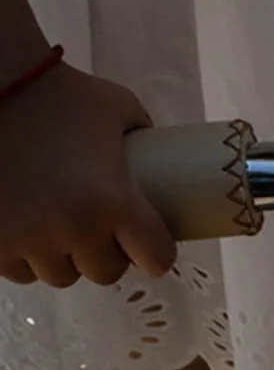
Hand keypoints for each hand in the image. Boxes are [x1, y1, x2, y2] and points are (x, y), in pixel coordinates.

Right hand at [0, 63, 175, 286]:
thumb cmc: (59, 94)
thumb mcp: (120, 109)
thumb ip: (145, 139)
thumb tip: (161, 160)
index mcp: (115, 202)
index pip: (156, 259)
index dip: (156, 253)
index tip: (149, 244)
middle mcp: (74, 229)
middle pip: (106, 272)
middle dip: (106, 254)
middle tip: (98, 228)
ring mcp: (27, 239)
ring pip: (60, 275)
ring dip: (64, 258)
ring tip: (58, 227)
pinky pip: (17, 270)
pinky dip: (24, 256)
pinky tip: (26, 231)